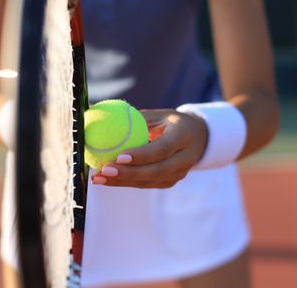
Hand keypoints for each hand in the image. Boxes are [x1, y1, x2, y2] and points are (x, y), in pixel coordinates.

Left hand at [91, 109, 207, 187]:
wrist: (199, 138)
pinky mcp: (170, 182)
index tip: (119, 157)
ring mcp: (179, 173)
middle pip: (156, 170)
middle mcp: (184, 158)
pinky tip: (106, 179)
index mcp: (183, 136)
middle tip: (104, 170)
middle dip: (128, 173)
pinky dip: (125, 182)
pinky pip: (146, 184)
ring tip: (98, 177)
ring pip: (148, 181)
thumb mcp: (160, 115)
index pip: (162, 149)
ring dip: (121, 181)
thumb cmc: (171, 122)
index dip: (142, 155)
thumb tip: (100, 111)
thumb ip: (137, 117)